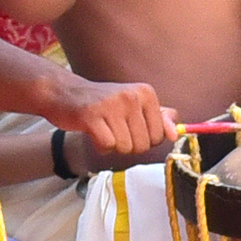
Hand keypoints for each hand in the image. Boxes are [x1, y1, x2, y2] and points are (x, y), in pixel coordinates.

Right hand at [45, 72, 174, 159]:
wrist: (64, 93)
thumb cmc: (102, 103)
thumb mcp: (134, 105)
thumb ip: (159, 118)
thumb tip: (176, 133)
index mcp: (145, 93)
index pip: (159, 135)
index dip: (145, 140)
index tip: (130, 129)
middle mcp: (131, 96)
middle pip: (143, 144)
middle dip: (128, 145)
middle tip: (114, 130)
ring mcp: (111, 105)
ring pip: (125, 147)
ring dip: (113, 146)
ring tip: (103, 130)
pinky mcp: (92, 116)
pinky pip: (107, 146)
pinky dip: (100, 147)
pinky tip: (93, 134)